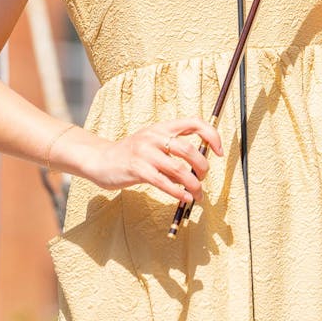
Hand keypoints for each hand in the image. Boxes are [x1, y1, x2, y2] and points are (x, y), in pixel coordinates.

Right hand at [74, 118, 223, 204]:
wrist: (101, 160)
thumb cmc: (132, 154)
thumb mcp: (153, 145)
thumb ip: (173, 152)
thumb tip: (198, 169)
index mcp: (162, 127)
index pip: (194, 122)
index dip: (211, 135)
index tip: (219, 151)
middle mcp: (155, 136)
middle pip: (189, 149)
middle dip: (202, 167)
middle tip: (203, 178)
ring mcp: (145, 152)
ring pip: (178, 169)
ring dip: (193, 184)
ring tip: (198, 195)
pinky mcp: (137, 169)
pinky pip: (163, 182)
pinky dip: (177, 192)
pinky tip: (185, 198)